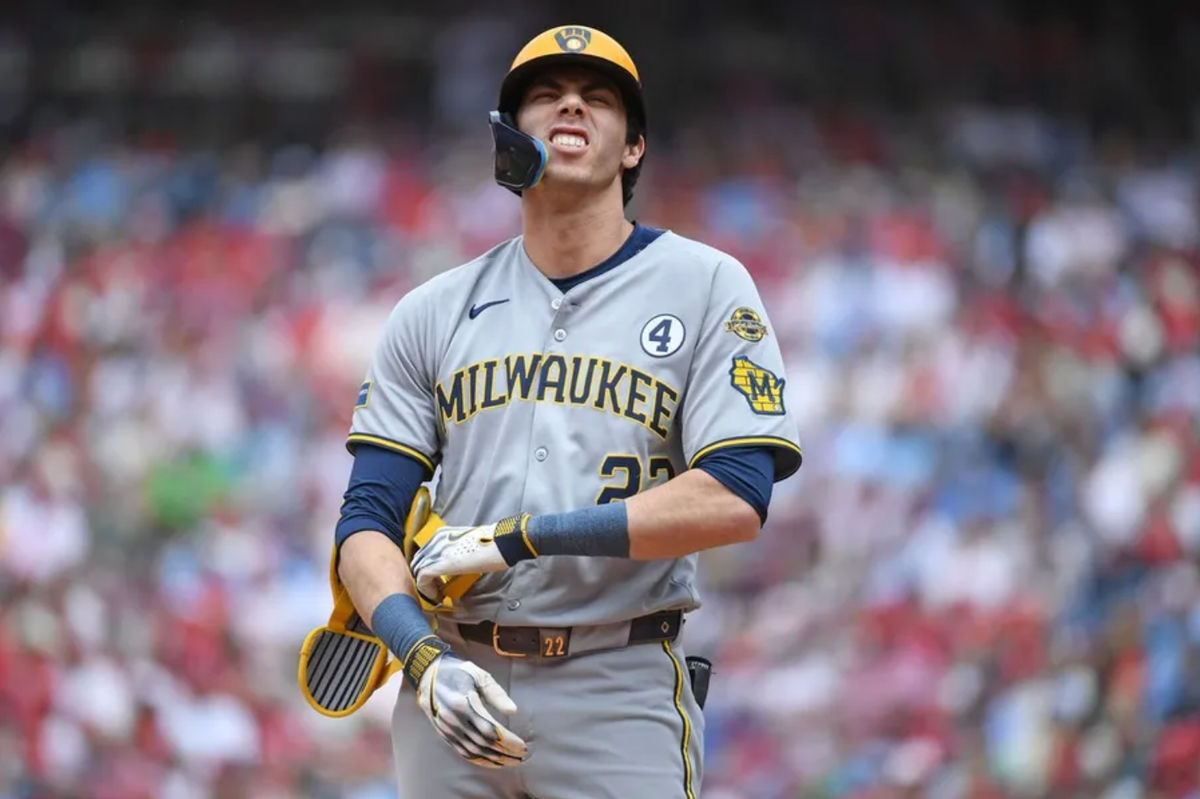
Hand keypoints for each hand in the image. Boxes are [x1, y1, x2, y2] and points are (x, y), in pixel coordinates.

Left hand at [411, 516, 525, 602]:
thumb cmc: (492, 544)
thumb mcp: (468, 543)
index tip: (437, 580)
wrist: (500, 543)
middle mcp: (436, 540)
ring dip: (426, 585)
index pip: (424, 552)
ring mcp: (437, 551)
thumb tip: (456, 565)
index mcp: (442, 534)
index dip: (427, 568)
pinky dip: (428, 589)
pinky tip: (438, 596)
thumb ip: (456, 551)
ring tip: (438, 594)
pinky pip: (423, 578)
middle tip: (436, 589)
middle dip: (425, 577)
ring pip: (418, 570)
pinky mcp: (441, 563)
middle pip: (418, 561)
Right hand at [416, 652, 528, 767]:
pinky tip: (492, 761)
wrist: (428, 674)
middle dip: (505, 752)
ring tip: (511, 761)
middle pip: (483, 743)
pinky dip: (479, 760)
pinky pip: (462, 752)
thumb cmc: (458, 672)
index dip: (507, 740)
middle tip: (522, 756)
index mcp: (463, 704)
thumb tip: (513, 711)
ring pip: (473, 751)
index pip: (490, 729)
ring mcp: (447, 729)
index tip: (522, 745)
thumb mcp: (478, 675)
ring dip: (494, 759)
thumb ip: (496, 693)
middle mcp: (453, 720)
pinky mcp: (444, 733)